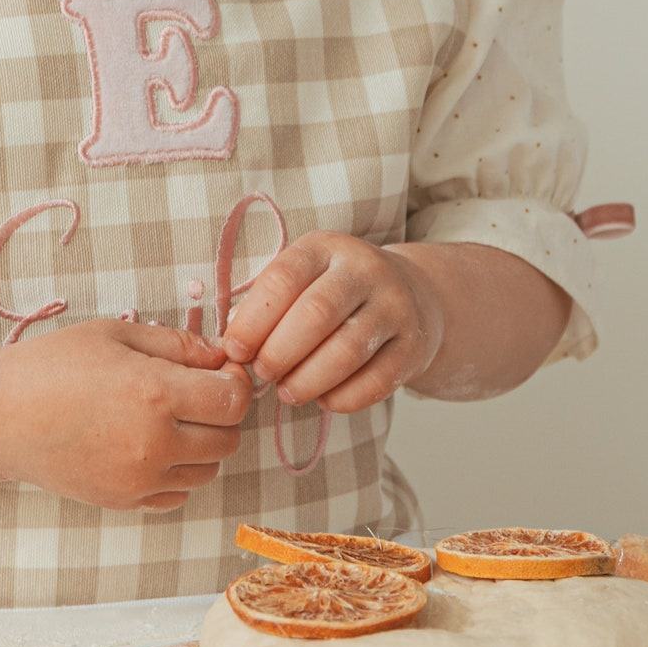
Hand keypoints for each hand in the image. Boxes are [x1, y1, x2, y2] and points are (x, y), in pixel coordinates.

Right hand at [0, 319, 253, 512]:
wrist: (3, 416)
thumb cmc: (56, 364)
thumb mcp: (116, 334)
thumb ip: (177, 344)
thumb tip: (221, 357)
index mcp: (155, 393)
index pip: (232, 399)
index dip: (235, 382)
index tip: (220, 371)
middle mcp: (154, 444)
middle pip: (228, 439)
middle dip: (222, 414)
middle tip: (196, 392)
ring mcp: (140, 480)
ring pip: (207, 470)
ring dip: (202, 445)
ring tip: (169, 418)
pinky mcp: (125, 502)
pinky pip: (178, 494)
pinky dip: (177, 472)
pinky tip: (151, 445)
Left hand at [220, 233, 444, 413]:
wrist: (412, 295)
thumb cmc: (335, 291)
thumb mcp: (305, 278)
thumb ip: (270, 303)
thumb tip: (232, 346)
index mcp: (326, 247)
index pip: (284, 277)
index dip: (253, 319)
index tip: (234, 350)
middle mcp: (365, 269)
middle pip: (317, 314)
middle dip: (280, 352)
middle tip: (262, 374)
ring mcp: (395, 306)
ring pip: (347, 351)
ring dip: (308, 380)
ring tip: (287, 392)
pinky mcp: (414, 346)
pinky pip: (377, 381)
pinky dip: (343, 398)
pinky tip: (324, 399)